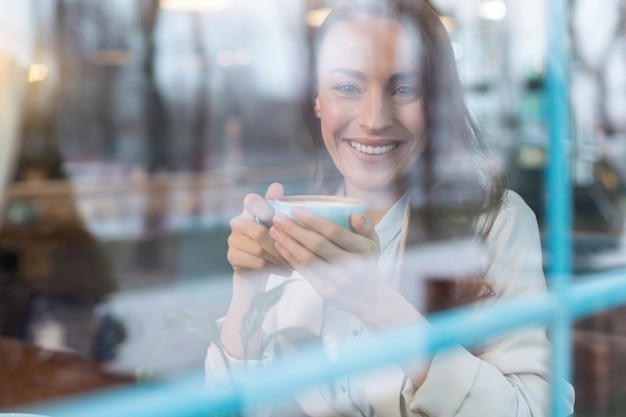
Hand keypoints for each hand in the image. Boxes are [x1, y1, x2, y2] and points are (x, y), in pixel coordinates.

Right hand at [226, 182, 292, 277]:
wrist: (256, 271)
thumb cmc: (271, 243)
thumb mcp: (277, 226)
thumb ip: (277, 207)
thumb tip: (277, 184)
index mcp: (249, 211)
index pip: (251, 201)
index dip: (263, 207)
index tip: (277, 219)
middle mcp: (237, 223)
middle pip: (259, 232)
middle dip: (280, 244)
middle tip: (296, 252)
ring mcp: (232, 240)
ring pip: (259, 249)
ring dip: (280, 258)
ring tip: (294, 263)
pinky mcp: (232, 257)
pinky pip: (257, 262)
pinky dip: (275, 267)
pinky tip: (286, 271)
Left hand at [269, 207, 383, 313]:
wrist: (370, 298)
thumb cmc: (367, 262)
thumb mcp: (373, 242)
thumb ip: (366, 226)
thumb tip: (353, 215)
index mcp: (363, 249)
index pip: (334, 232)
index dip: (313, 220)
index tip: (295, 209)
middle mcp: (351, 265)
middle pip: (317, 244)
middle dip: (294, 229)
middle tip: (278, 217)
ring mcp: (338, 280)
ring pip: (307, 259)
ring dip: (287, 243)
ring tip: (274, 230)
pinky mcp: (325, 291)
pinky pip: (305, 271)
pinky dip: (290, 257)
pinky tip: (280, 246)